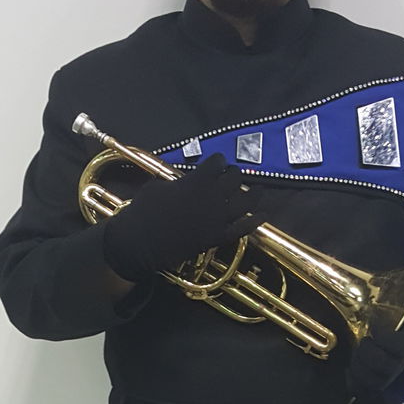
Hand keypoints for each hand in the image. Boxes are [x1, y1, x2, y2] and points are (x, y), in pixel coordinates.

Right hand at [102, 155, 264, 282]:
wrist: (140, 242)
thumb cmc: (144, 211)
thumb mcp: (159, 186)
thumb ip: (179, 182)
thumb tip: (186, 182)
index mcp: (197, 180)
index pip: (218, 161)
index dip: (218, 161)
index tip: (216, 162)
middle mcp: (213, 197)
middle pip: (235, 177)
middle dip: (234, 174)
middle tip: (231, 176)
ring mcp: (218, 218)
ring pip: (247, 200)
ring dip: (254, 193)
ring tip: (258, 190)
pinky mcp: (218, 237)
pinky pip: (244, 228)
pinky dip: (256, 221)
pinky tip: (264, 214)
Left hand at [345, 315, 403, 398]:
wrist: (394, 345)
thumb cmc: (396, 328)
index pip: (397, 345)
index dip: (384, 337)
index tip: (373, 327)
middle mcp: (397, 365)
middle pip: (382, 366)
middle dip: (367, 353)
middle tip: (363, 341)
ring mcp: (385, 378)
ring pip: (371, 381)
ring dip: (358, 368)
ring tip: (355, 355)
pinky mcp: (371, 386)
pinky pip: (360, 390)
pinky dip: (351, 382)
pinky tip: (348, 370)